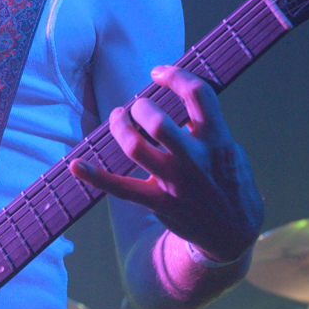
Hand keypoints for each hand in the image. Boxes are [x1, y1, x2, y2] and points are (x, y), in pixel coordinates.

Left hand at [70, 66, 261, 262]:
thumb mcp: (230, 151)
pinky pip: (121, 189)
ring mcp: (175, 184)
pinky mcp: (158, 204)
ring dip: (120, 127)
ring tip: (119, 119)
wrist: (232, 235)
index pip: (198, 95)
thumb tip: (174, 107)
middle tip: (138, 107)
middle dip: (142, 107)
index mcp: (218, 141)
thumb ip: (206, 129)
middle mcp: (195, 161)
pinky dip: (95, 177)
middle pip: (158, 123)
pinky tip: (76, 165)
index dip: (176, 76)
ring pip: (135, 148)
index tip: (160, 73)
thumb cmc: (230, 183)